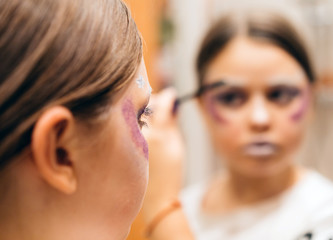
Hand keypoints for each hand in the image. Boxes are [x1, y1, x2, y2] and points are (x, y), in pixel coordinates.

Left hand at [142, 88, 184, 221]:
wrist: (156, 195)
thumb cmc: (171, 172)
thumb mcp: (177, 146)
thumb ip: (172, 122)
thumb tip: (172, 103)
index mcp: (157, 134)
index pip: (161, 105)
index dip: (168, 97)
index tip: (172, 94)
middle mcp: (140, 134)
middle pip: (145, 104)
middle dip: (154, 99)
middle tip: (163, 102)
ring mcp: (129, 139)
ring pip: (135, 112)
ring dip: (144, 108)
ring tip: (152, 112)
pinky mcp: (123, 143)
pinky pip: (129, 123)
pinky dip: (136, 119)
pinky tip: (142, 124)